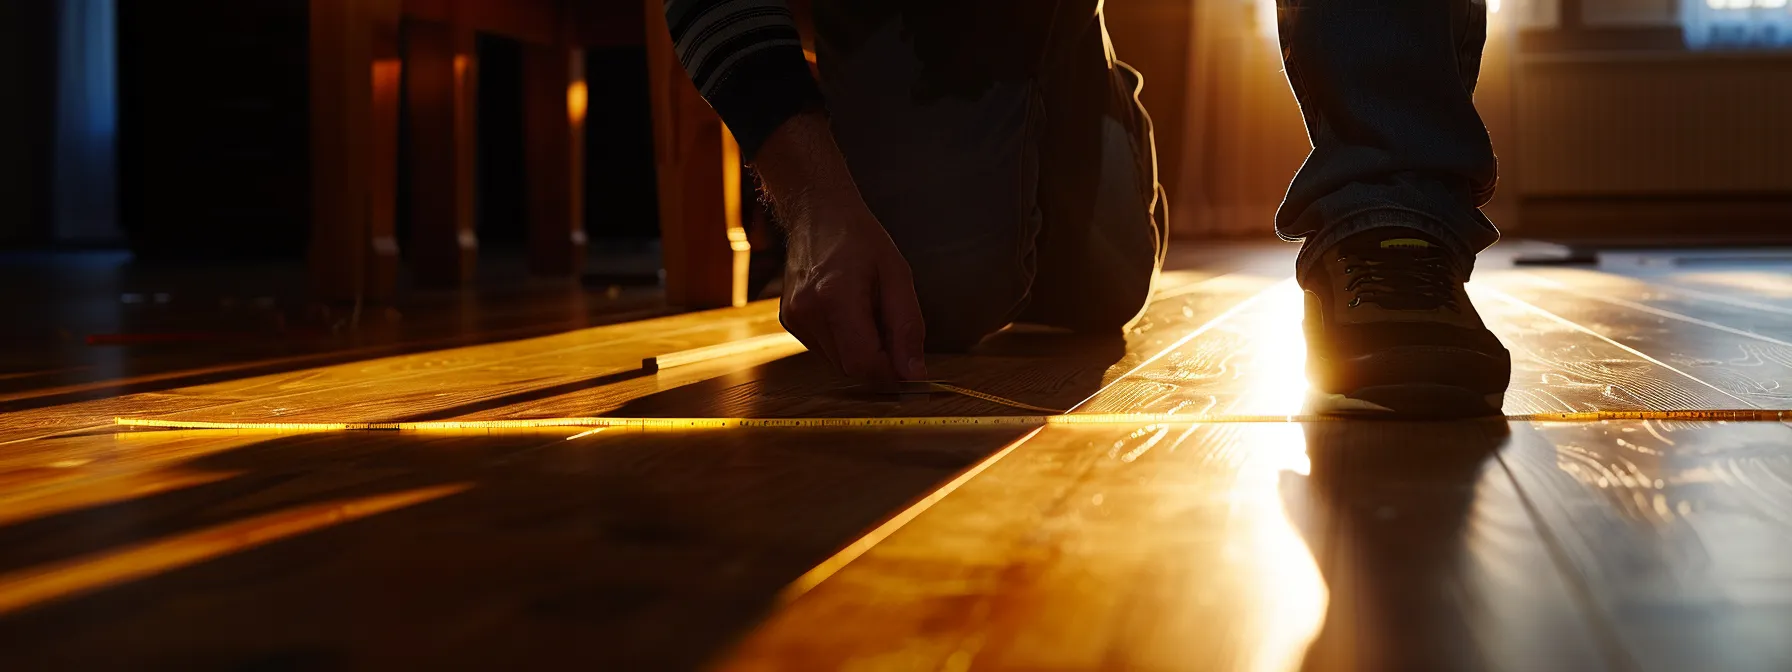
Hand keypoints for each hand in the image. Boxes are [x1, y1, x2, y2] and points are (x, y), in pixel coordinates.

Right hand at [754, 112, 928, 381]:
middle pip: (851, 367)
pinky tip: (847, 310)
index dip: (891, 372)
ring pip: (838, 362)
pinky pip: (826, 350)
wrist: (817, 213)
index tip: (909, 364)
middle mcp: (807, 312)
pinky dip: (844, 341)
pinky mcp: (789, 321)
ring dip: (861, 349)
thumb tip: (914, 375)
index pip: (864, 363)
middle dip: (878, 359)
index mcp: (835, 297)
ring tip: (866, 310)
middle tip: (889, 324)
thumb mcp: (898, 276)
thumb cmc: (861, 240)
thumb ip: (907, 328)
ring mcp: (794, 318)